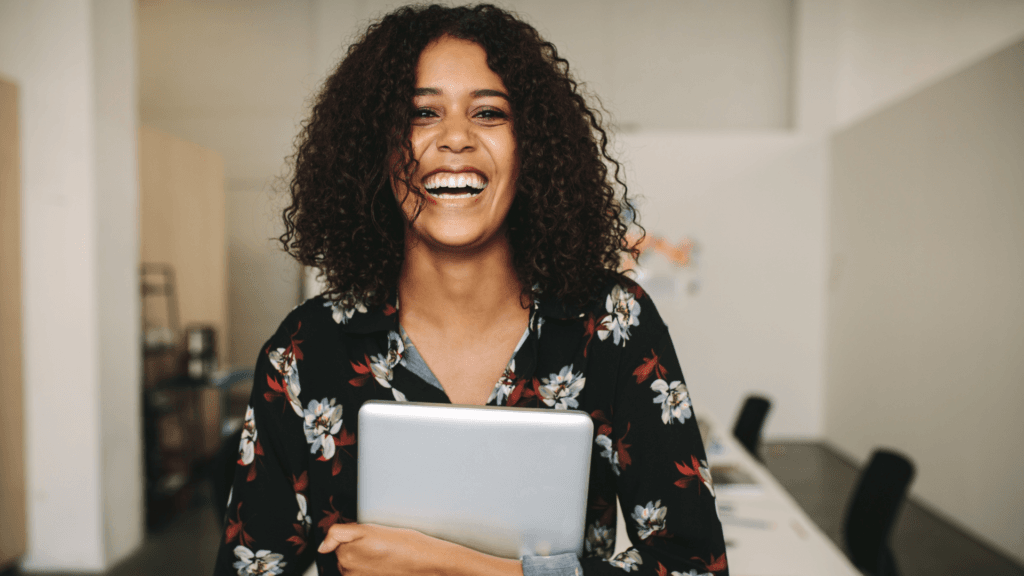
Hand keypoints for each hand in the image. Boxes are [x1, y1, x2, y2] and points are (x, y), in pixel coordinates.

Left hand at [318, 523, 438, 575]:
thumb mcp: (368, 529)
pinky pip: (362, 572)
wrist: (423, 560)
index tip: (362, 537)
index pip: (335, 542)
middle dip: (355, 548)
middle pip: (343, 555)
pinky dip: (369, 567)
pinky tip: (382, 563)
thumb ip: (338, 534)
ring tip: (380, 553)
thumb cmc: (402, 544)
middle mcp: (349, 571)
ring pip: (353, 564)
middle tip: (374, 543)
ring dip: (363, 558)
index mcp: (345, 555)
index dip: (349, 536)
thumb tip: (322, 546)